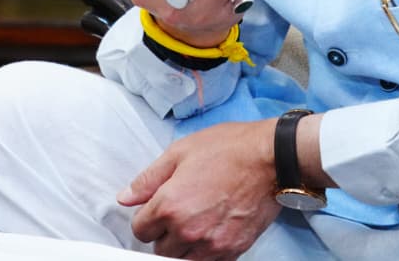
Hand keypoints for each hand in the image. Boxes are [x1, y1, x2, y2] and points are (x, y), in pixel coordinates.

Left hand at [117, 119, 280, 259]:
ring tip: (195, 222)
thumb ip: (149, 178)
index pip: (140, 230)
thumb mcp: (181, 152)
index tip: (157, 208)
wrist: (273, 159)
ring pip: (182, 260)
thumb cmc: (230, 149)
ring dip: (183, 246)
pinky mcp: (232, 250)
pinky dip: (205, 251)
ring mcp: (211, 244)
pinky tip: (212, 231)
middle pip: (159, 249)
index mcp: (170, 204)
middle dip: (164, 233)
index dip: (147, 217)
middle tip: (179, 212)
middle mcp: (188, 230)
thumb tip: (125, 197)